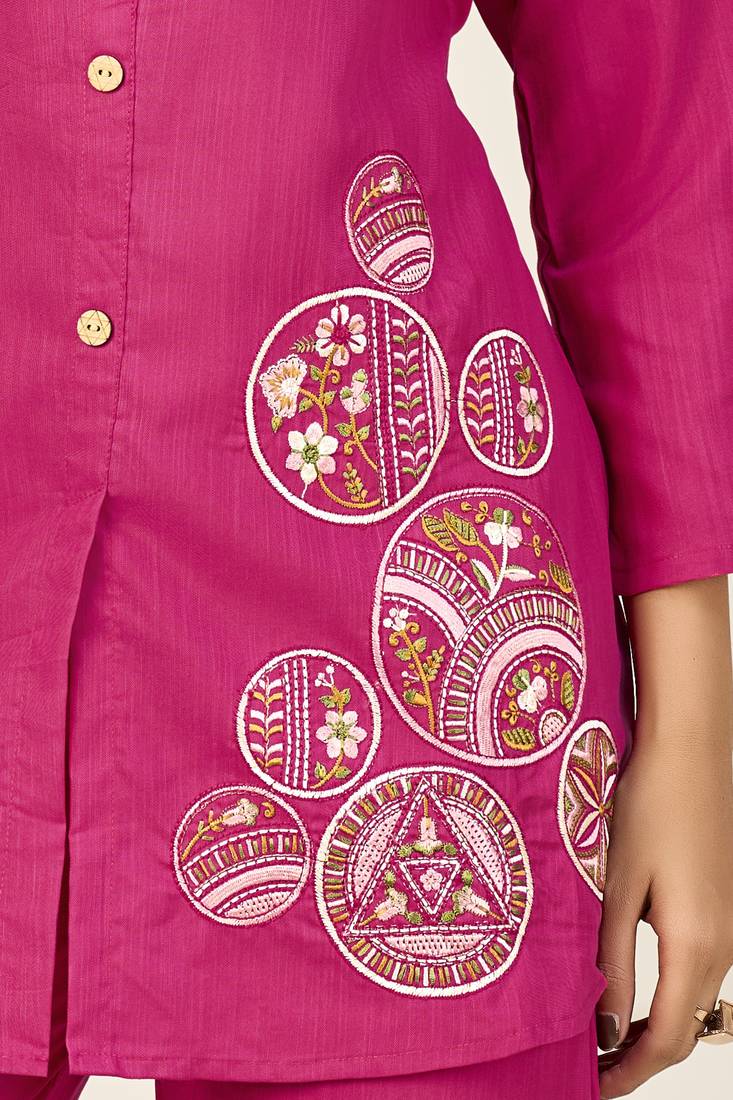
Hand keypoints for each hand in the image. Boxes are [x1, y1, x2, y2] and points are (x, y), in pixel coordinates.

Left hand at [596, 575, 732, 1097]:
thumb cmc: (650, 804)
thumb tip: (604, 1022)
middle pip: (683, 1028)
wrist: (692, 746)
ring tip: (596, 1030)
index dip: (628, 1072)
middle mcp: (720, 945)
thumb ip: (613, 955)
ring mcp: (724, 925)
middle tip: (587, 1065)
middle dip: (637, 1056)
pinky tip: (627, 982)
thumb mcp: (618, 882)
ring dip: (649, 1024)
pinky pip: (694, 970)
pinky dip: (663, 992)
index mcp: (695, 945)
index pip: (666, 1039)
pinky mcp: (717, 905)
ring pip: (691, 1000)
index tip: (590, 1085)